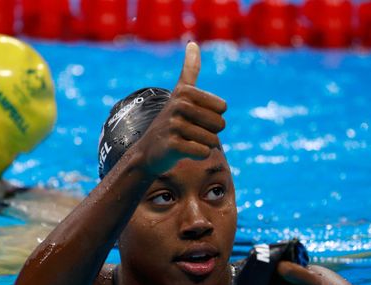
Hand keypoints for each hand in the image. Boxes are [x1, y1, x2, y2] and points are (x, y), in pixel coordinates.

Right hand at [131, 42, 226, 176]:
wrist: (148, 151)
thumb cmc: (171, 121)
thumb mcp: (180, 93)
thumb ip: (190, 70)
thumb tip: (193, 43)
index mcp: (185, 92)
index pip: (222, 108)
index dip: (213, 117)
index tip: (195, 117)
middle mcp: (178, 106)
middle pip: (219, 124)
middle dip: (210, 133)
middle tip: (191, 133)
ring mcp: (174, 126)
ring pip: (212, 140)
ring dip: (204, 145)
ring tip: (187, 142)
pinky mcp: (173, 145)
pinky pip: (203, 152)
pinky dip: (199, 155)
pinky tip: (185, 152)